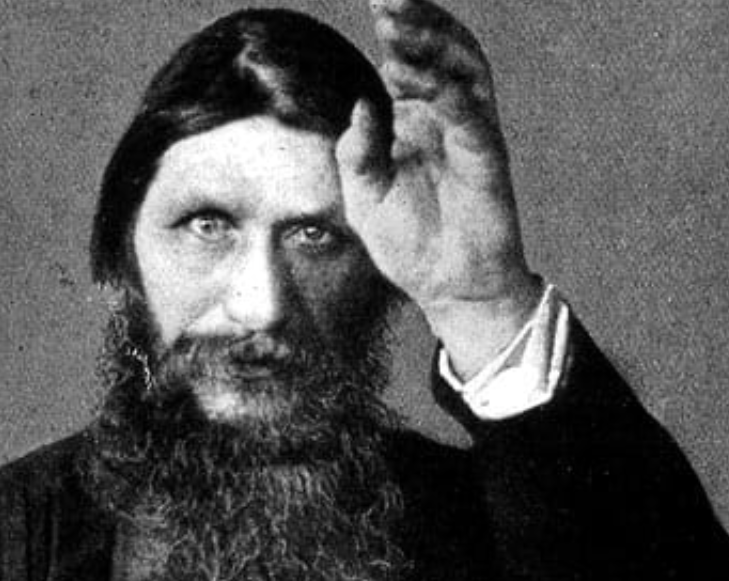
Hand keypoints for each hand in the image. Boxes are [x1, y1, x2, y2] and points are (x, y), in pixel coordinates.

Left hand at [337, 0, 541, 373]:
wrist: (447, 288)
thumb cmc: (410, 245)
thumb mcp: (364, 199)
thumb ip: (355, 154)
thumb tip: (360, 105)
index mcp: (415, 123)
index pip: (409, 63)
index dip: (397, 33)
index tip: (375, 7)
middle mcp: (446, 119)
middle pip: (441, 52)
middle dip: (417, 22)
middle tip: (386, 1)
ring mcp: (470, 135)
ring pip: (463, 70)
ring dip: (433, 45)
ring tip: (398, 30)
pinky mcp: (486, 158)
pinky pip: (471, 116)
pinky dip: (447, 93)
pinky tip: (415, 80)